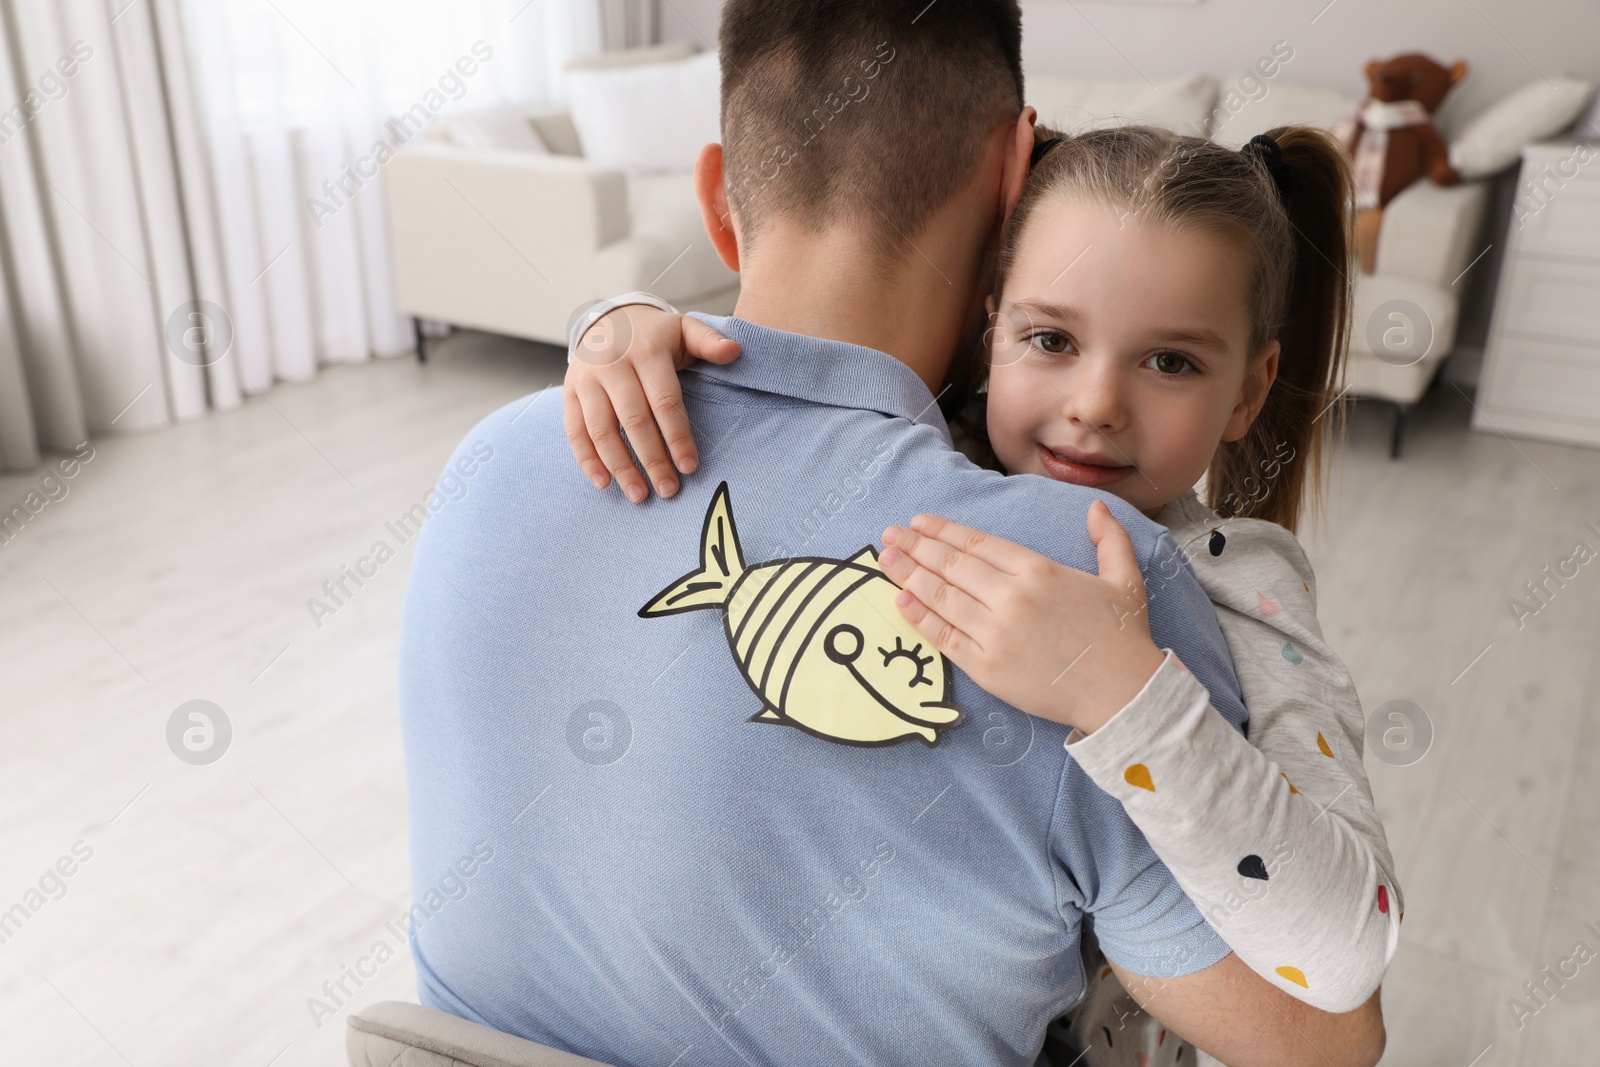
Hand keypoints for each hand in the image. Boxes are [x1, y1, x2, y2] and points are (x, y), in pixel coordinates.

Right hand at [563, 305, 740, 501]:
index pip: (664, 401)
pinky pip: (575, 431)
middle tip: (668, 490)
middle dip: (652, 460)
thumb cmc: (655, 335)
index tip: (689, 467)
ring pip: (601, 430)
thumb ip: (709, 341)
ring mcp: (587, 380)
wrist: (608, 318)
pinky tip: (604, 483)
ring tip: (639, 495)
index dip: (677, 436)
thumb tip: (735, 351)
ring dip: (620, 467)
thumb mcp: (684, 329)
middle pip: (634, 421)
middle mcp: (613, 365)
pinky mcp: (570, 392)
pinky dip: (587, 460)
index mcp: (647, 352)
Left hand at [877, 501, 1164, 734]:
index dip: (944, 531)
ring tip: (885, 559)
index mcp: (1038, 571)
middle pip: (951, 565)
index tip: (920, 521)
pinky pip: (944, 637)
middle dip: (915, 546)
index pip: (977, 544)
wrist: (1123, 694)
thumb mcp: (1125, 579)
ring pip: (941, 597)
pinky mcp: (987, 668)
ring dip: (908, 575)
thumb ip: (1109, 539)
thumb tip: (1095, 507)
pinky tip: (899, 600)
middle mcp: (1011, 597)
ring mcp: (995, 633)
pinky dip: (919, 617)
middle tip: (889, 534)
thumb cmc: (1122, 637)